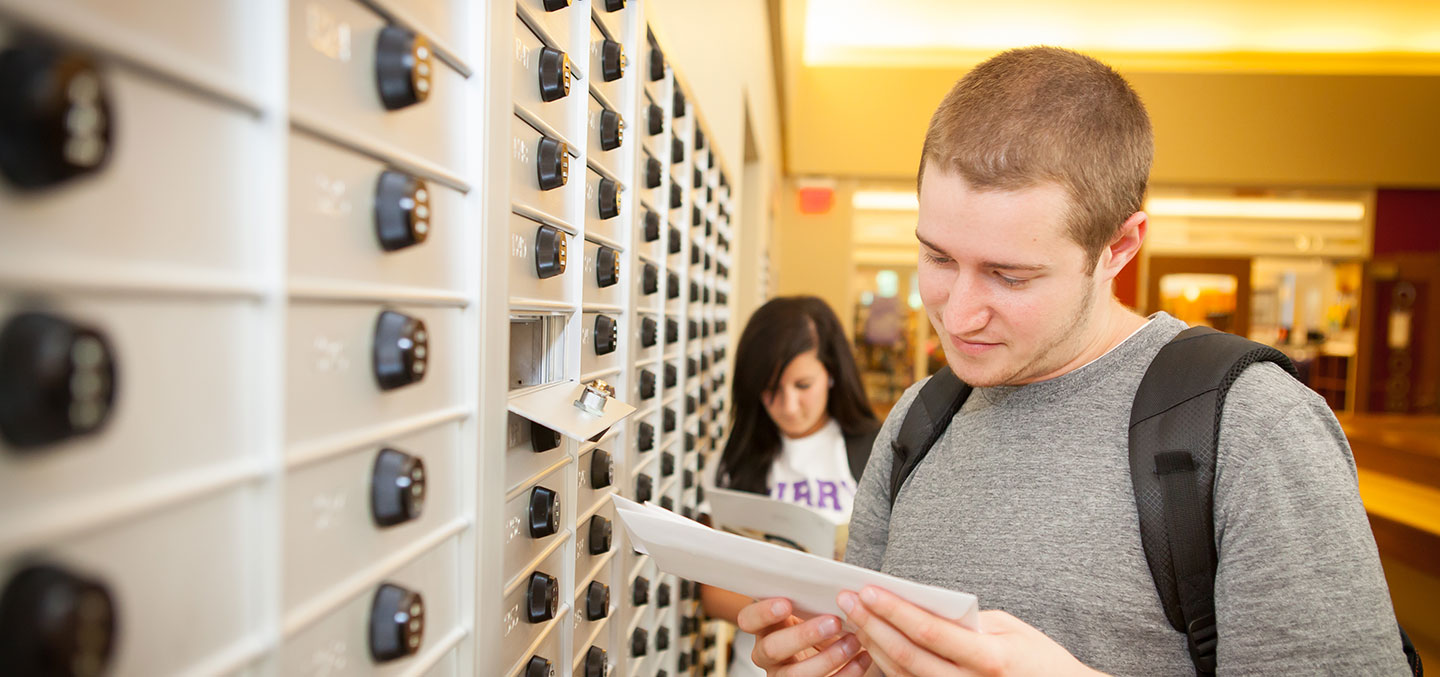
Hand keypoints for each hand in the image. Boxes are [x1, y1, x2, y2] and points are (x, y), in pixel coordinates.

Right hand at [736, 597, 872, 676]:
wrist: (825, 650)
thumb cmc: (815, 622)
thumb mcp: (807, 610)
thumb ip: (809, 599)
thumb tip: (833, 582)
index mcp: (764, 627)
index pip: (748, 620)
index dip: (763, 612)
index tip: (786, 603)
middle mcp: (767, 654)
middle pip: (772, 648)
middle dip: (803, 635)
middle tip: (833, 622)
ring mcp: (783, 675)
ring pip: (796, 675)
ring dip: (828, 658)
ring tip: (854, 642)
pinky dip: (847, 673)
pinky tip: (862, 658)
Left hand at [837, 586, 1102, 676]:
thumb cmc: (1036, 657)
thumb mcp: (1008, 628)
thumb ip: (963, 620)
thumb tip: (918, 606)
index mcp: (989, 659)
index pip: (928, 632)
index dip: (893, 610)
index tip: (866, 589)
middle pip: (906, 656)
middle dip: (871, 625)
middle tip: (846, 599)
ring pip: (901, 676)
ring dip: (872, 645)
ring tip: (853, 617)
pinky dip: (885, 666)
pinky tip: (870, 645)